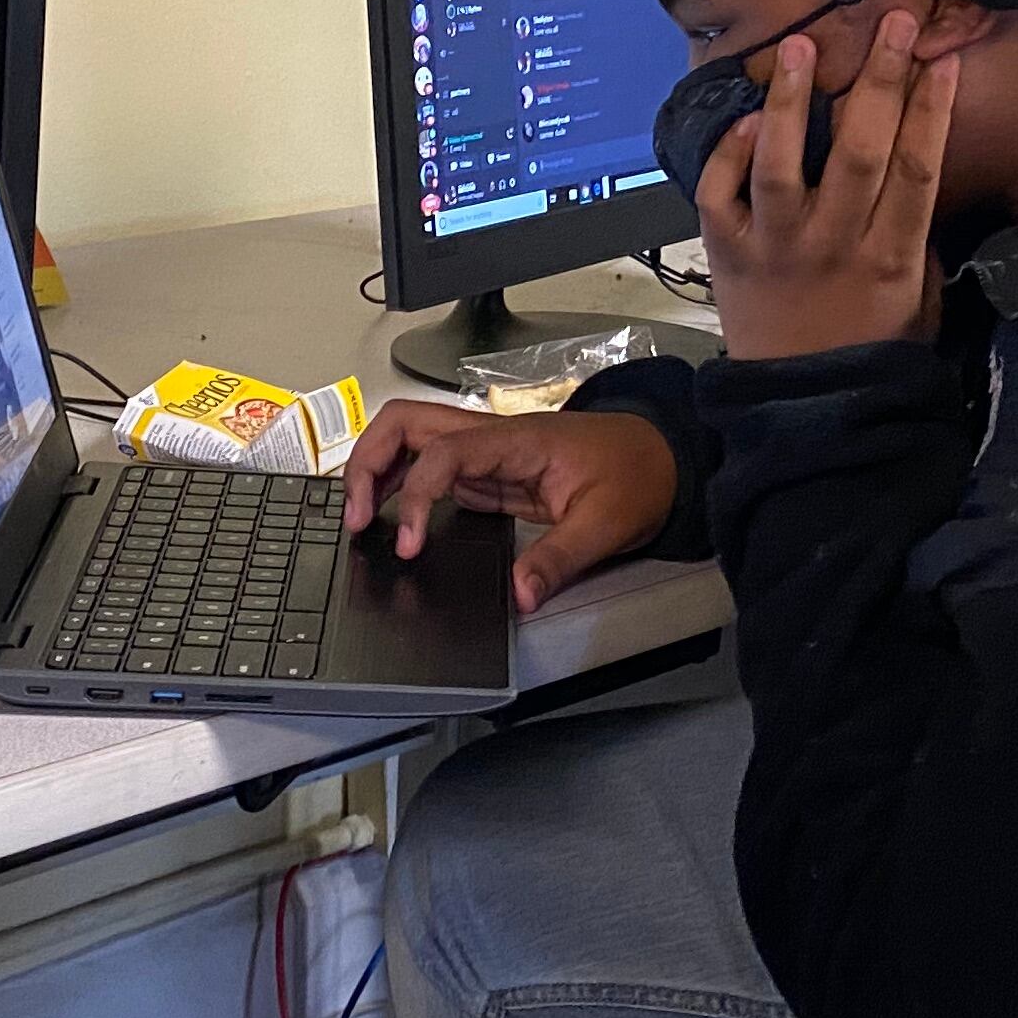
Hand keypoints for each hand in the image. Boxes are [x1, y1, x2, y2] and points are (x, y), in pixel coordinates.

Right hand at [342, 399, 681, 615]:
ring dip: (376, 469)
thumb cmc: (638, 475)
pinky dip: (401, 487)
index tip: (405, 544)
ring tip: (360, 518)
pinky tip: (394, 520)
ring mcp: (487, 452)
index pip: (440, 455)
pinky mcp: (489, 472)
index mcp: (515, 441)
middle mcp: (491, 437)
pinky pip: (430, 468)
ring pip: (410, 440)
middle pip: (404, 423)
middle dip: (367, 461)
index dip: (412, 497)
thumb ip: (557, 560)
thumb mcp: (605, 524)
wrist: (663, 459)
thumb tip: (518, 595)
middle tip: (354, 516)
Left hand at [698, 6, 959, 362]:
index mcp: (891, 257)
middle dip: (878, 78)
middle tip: (890, 21)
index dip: (932, 109)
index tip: (942, 58)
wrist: (807, 411)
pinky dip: (730, 153)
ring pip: (782, 162)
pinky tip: (747, 119)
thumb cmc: (871, 350)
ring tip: (799, 44)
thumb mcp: (918, 299)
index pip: (918, 168)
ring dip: (790, 99)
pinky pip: (722, 194)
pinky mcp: (729, 254)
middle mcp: (834, 244)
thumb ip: (915, 236)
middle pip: (859, 149)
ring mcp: (776, 247)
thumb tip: (918, 164)